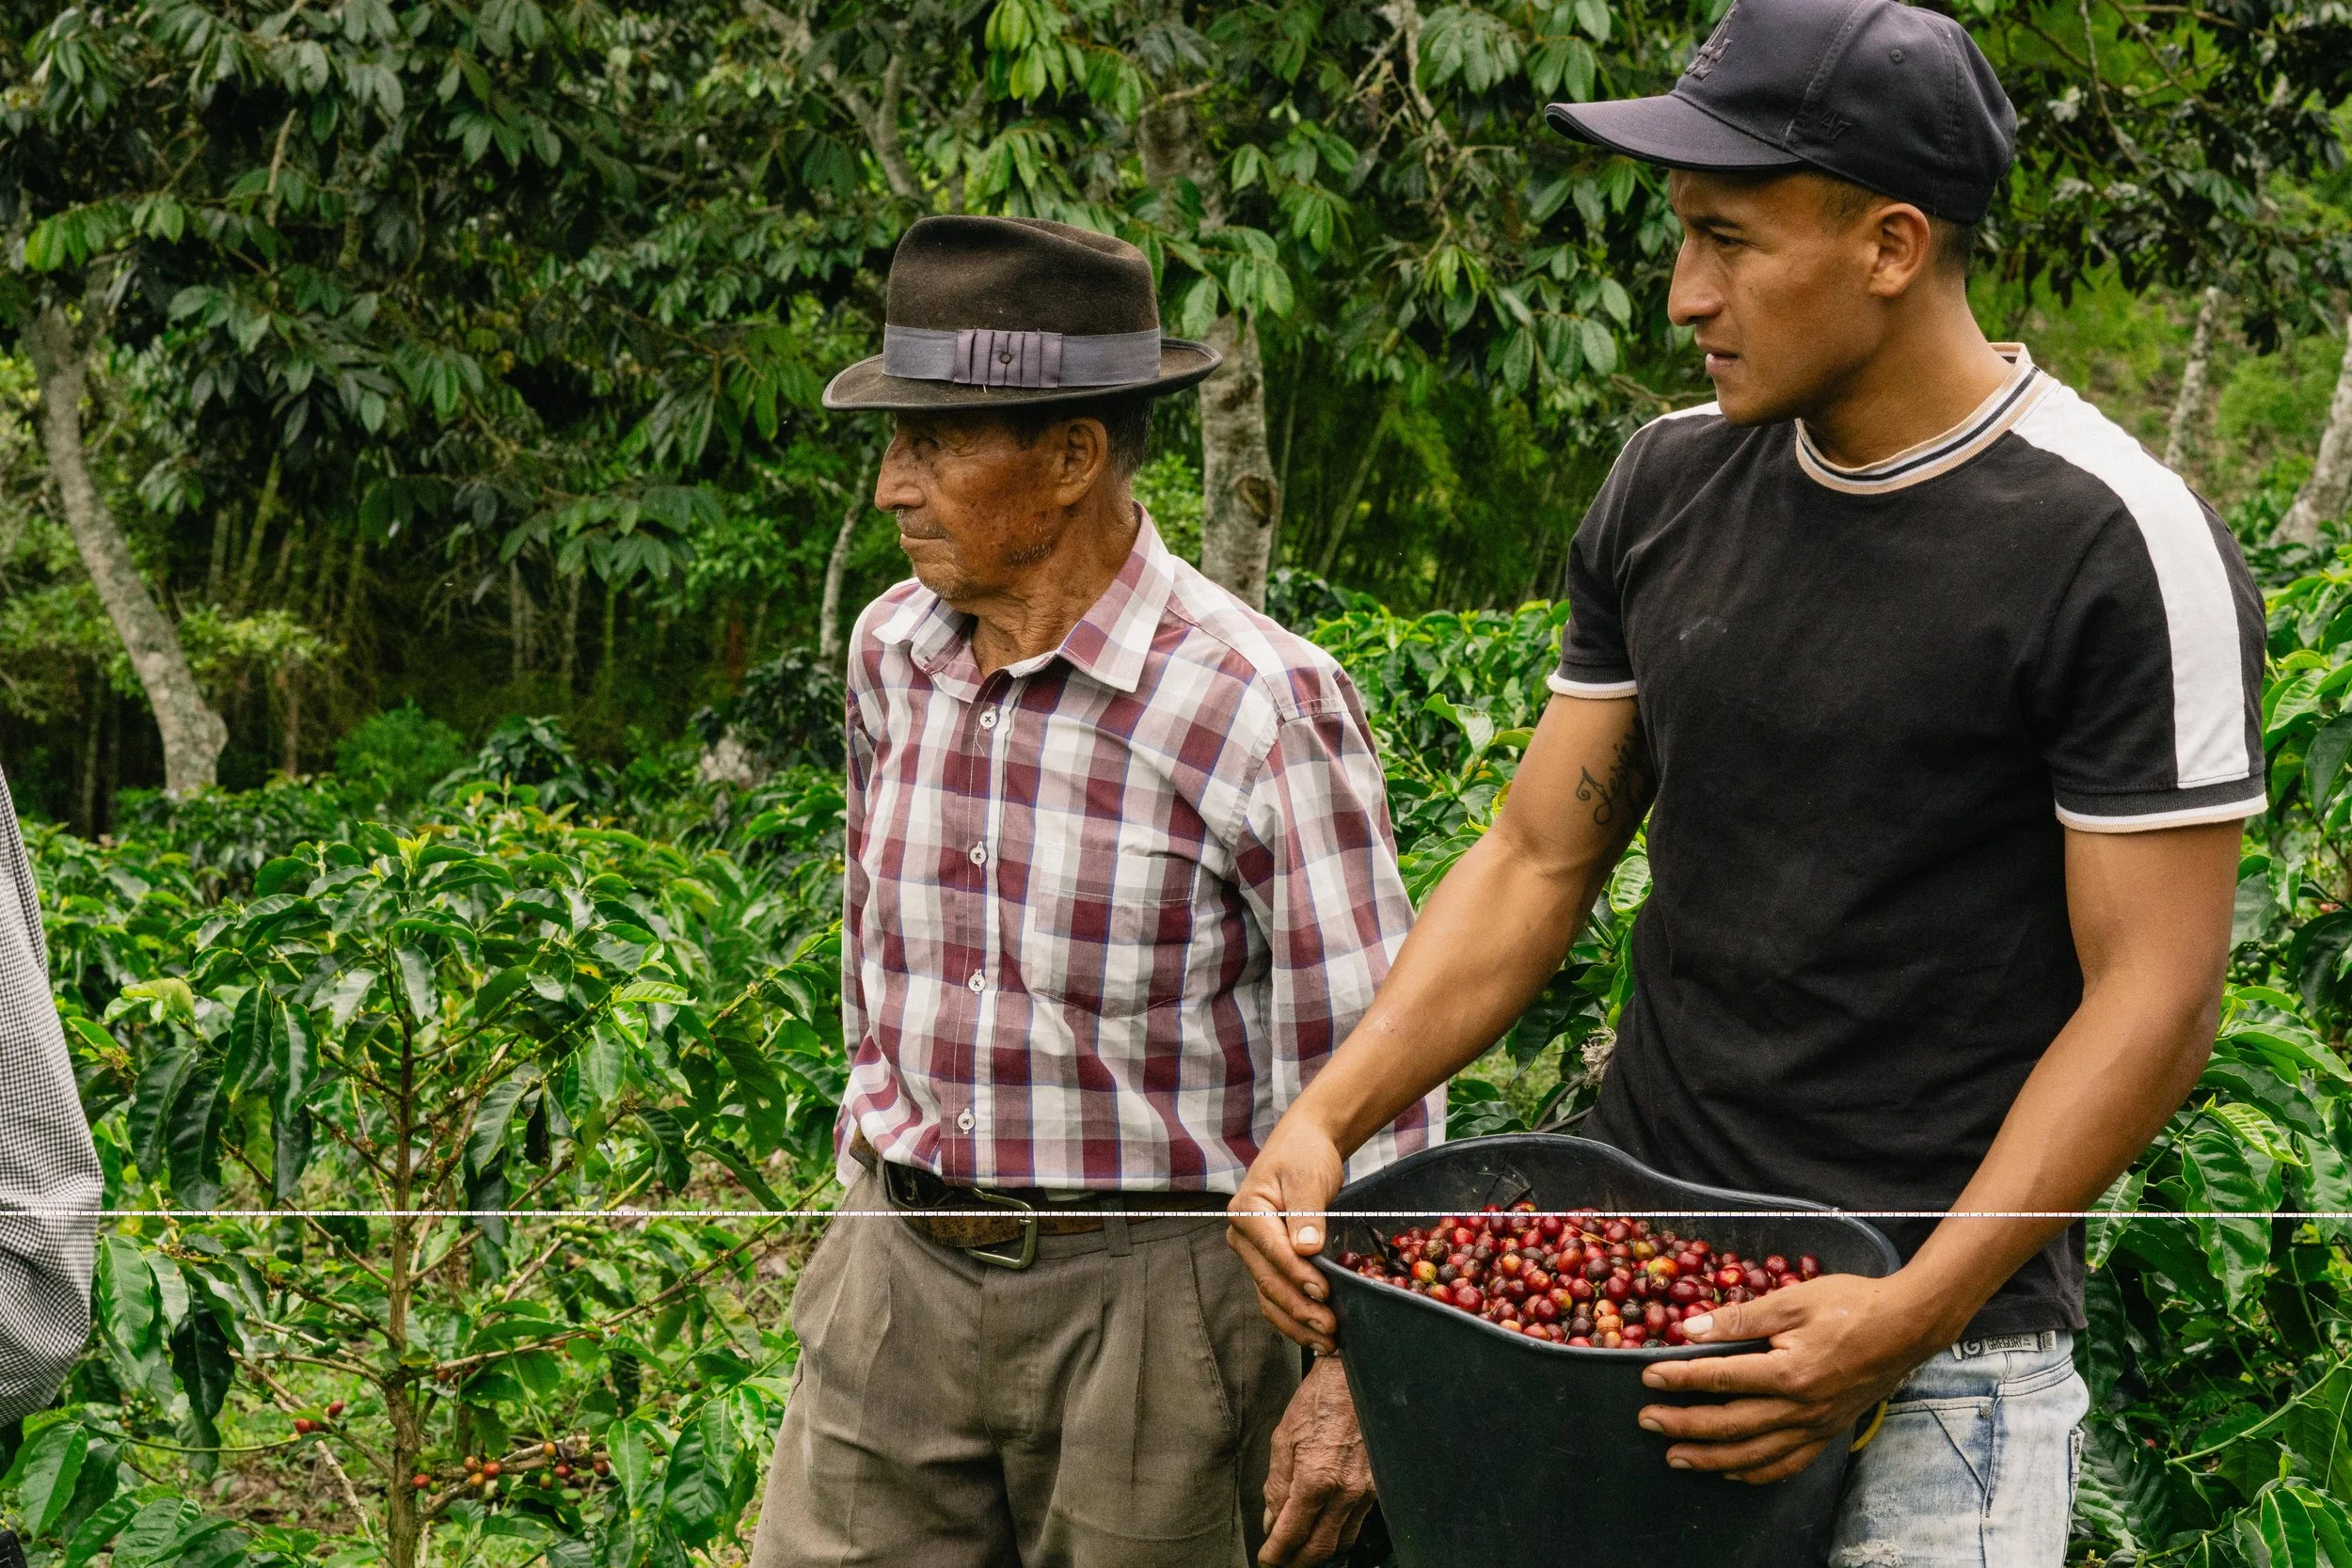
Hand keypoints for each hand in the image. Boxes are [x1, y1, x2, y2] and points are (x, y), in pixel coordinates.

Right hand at [1227, 1120, 1347, 1351]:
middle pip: (1268, 1281)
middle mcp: (1242, 1236)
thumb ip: (1307, 1213)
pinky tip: (1315, 1335)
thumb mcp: (1308, 1178)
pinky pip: (1276, 1295)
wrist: (1303, 1146)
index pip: (1272, 1252)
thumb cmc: (1304, 1156)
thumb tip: (1307, 1249)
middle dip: (1299, 1308)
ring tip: (1326, 1341)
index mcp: (1246, 1212)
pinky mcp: (1267, 1262)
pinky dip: (1294, 1317)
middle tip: (1330, 1327)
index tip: (1325, 1292)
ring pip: (1269, 1296)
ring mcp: (1253, 1253)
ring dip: (1296, 1323)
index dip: (1298, 1275)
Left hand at [1260, 1356, 1374, 1566]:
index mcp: (1316, 1479)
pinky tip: (1324, 1527)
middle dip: (1297, 1562)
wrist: (1355, 1378)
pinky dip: (1338, 1532)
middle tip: (1281, 1563)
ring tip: (1300, 1550)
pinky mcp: (1378, 1485)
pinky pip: (1357, 1521)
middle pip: (1321, 1549)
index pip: (1293, 1534)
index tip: (1267, 1560)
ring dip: (1319, 1551)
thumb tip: (1273, 1518)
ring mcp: (1366, 1490)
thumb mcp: (1284, 1438)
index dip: (1277, 1554)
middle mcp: (1345, 1491)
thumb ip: (1277, 1485)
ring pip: (1343, 1540)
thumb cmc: (1319, 1400)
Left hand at [1635, 1271, 1950, 1482]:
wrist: (1908, 1327)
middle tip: (1647, 1421)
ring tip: (1676, 1457)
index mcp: (1790, 1371)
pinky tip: (1732, 1472)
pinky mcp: (1829, 1432)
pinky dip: (1756, 1472)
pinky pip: (1788, 1463)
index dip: (1681, 1378)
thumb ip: (1740, 1319)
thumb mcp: (1792, 1300)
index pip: (1721, 1378)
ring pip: (1755, 1454)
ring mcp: (1817, 1425)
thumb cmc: (1851, 1305)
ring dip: (1711, 1458)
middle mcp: (1802, 1407)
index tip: (1649, 1378)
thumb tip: (1690, 1329)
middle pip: (1731, 1424)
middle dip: (1684, 1425)